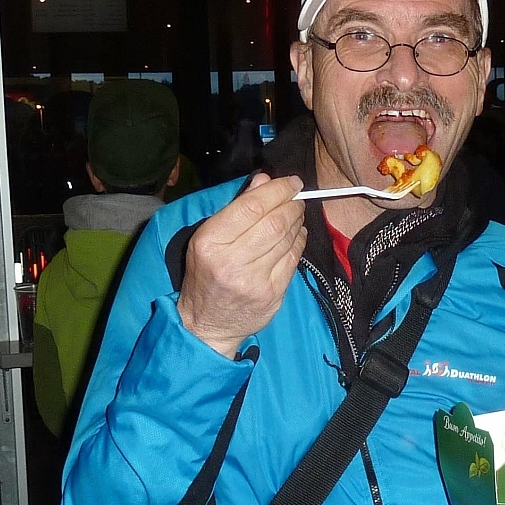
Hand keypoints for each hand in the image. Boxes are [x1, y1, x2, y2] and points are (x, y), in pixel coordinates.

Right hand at [177, 174, 306, 357]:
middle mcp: (231, 261)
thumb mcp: (208, 238)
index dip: (277, 190)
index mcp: (210, 242)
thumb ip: (236, 207)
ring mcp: (254, 280)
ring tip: (296, 213)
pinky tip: (297, 234)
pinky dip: (299, 241)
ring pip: (287, 239)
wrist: (207, 324)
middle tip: (297, 197)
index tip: (291, 182)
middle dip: (291, 204)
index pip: (251, 207)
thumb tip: (264, 179)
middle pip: (274, 222)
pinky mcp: (272, 294)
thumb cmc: (206, 275)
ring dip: (297, 221)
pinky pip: (293, 259)